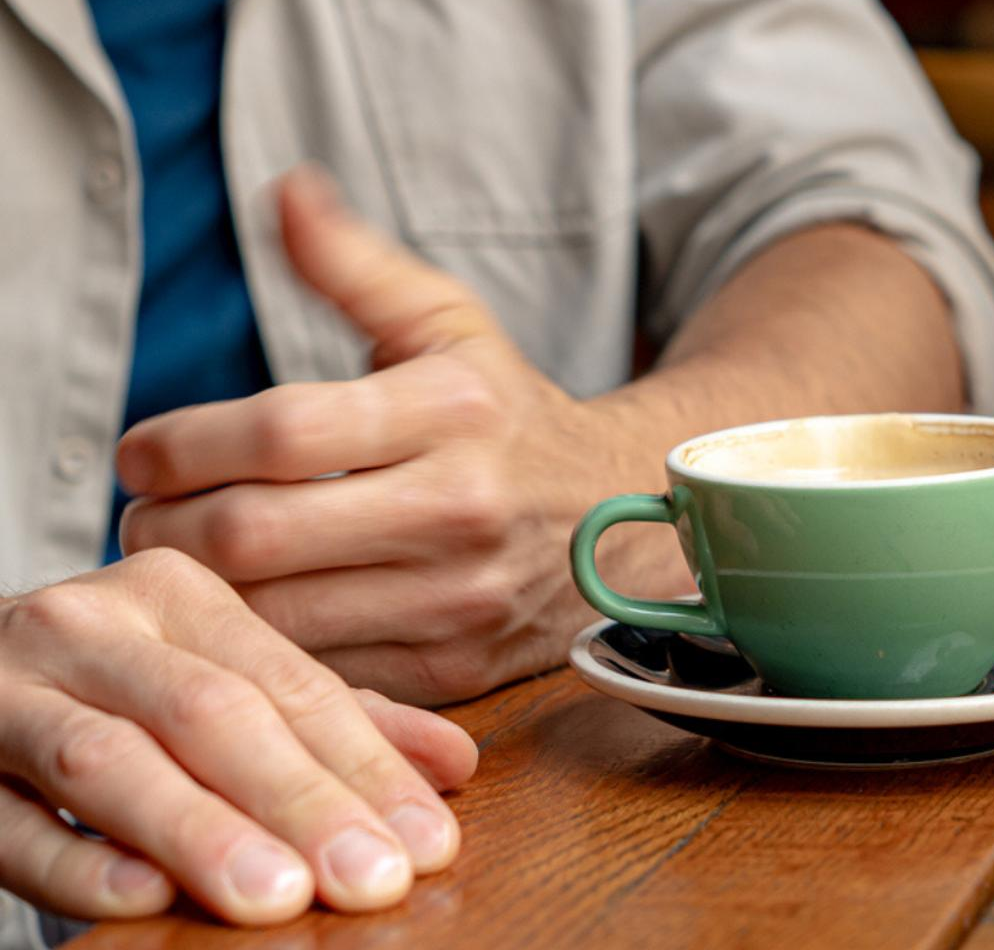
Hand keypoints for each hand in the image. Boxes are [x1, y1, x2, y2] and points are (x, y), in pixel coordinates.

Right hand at [0, 550, 475, 924]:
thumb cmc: (107, 688)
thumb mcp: (225, 680)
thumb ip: (335, 721)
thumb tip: (453, 765)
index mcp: (176, 595)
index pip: (291, 684)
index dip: (366, 767)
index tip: (427, 843)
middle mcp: (90, 627)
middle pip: (211, 715)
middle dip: (300, 804)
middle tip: (369, 879)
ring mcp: (5, 690)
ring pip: (106, 760)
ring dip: (198, 833)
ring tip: (276, 895)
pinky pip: (5, 818)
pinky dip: (73, 860)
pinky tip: (141, 895)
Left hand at [117, 167, 689, 703]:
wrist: (622, 508)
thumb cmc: (509, 412)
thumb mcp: (447, 325)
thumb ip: (354, 264)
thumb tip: (286, 192)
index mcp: (451, 411)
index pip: (277, 433)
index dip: (180, 444)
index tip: (139, 452)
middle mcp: (460, 507)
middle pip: (254, 535)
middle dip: (166, 527)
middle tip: (144, 515)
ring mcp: (460, 598)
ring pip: (275, 617)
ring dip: (204, 597)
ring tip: (189, 562)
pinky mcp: (457, 669)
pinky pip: (323, 672)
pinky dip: (268, 649)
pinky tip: (255, 613)